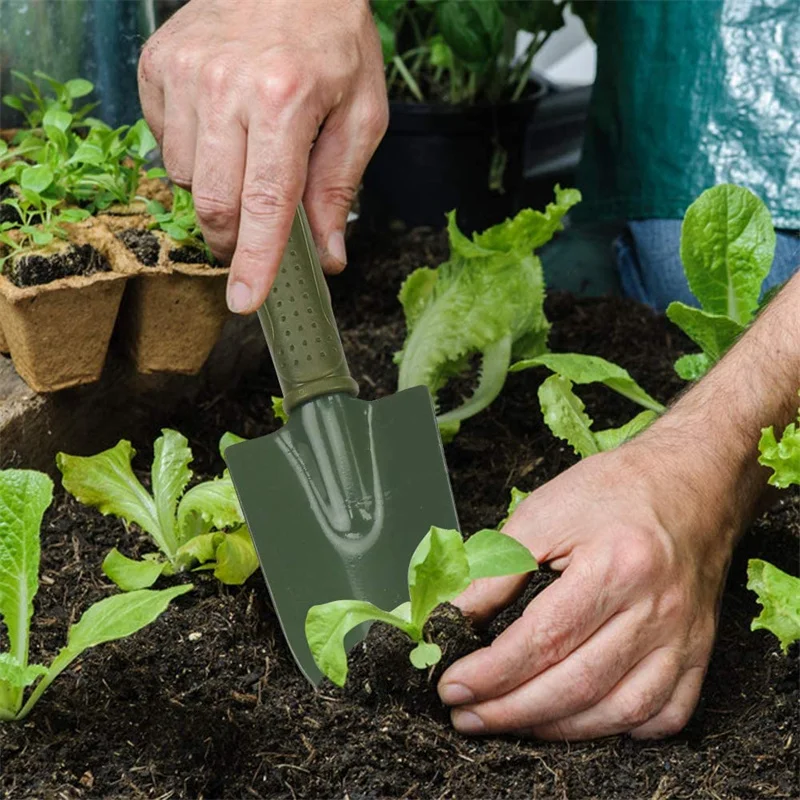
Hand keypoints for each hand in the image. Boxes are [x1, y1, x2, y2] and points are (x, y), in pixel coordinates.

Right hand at [138, 0, 387, 312]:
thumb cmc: (332, 40)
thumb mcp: (362, 113)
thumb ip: (339, 188)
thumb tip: (327, 256)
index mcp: (284, 100)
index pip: (266, 204)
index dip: (256, 260)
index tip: (246, 301)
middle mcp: (225, 86)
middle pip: (215, 203)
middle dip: (233, 238)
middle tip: (253, 238)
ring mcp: (183, 73)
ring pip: (186, 178)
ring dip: (217, 188)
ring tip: (247, 152)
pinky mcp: (157, 65)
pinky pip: (165, 143)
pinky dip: (194, 152)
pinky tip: (221, 125)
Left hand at [437, 442, 737, 739]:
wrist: (692, 481)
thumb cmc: (616, 489)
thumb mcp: (544, 513)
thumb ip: (497, 569)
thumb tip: (456, 615)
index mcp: (617, 566)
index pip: (544, 639)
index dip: (492, 673)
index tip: (453, 686)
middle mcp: (657, 610)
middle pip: (577, 684)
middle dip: (511, 710)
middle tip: (467, 716)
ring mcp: (685, 637)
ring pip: (620, 711)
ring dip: (557, 728)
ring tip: (511, 721)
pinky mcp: (700, 652)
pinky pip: (666, 714)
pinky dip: (621, 729)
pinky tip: (582, 721)